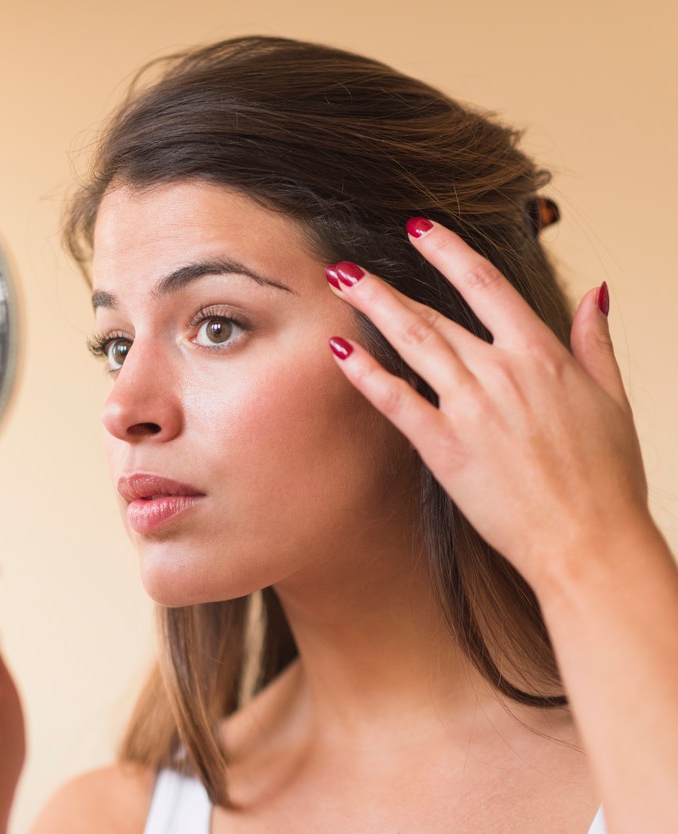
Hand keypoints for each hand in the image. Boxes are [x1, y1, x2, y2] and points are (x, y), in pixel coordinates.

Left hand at [324, 219, 651, 587]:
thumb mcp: (613, 398)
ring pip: (412, 343)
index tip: (418, 229)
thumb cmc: (606, 479)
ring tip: (339, 282)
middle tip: (347, 262)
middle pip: (434, 313)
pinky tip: (339, 350)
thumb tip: (595, 294)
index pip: (487, 284)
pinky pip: (397, 400)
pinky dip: (367, 373)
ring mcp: (470, 408)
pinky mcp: (445, 447)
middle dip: (387, 283)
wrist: (589, 541)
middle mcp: (502, 373)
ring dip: (372, 308)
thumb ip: (595, 341)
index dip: (448, 251)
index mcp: (543, 356)